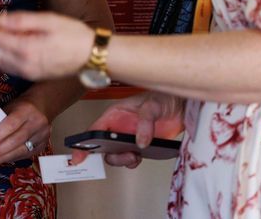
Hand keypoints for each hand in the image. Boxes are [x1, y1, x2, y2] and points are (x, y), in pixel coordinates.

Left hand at [0, 10, 93, 80]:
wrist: (93, 56)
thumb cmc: (74, 35)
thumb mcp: (48, 20)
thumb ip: (21, 20)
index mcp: (27, 49)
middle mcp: (23, 65)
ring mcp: (27, 73)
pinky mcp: (32, 75)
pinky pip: (8, 65)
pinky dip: (1, 52)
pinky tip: (6, 40)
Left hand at [0, 99, 50, 166]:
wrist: (43, 106)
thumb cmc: (22, 106)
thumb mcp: (11, 107)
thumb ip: (1, 120)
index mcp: (27, 110)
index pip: (11, 124)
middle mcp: (38, 123)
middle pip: (17, 140)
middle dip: (0, 151)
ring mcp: (42, 135)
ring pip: (22, 150)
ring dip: (5, 158)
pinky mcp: (43, 145)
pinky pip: (26, 155)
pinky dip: (13, 158)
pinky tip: (2, 160)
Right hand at [70, 91, 184, 168]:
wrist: (181, 107)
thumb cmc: (163, 98)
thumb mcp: (152, 105)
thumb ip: (145, 121)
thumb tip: (140, 141)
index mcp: (115, 114)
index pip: (94, 129)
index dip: (84, 142)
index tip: (78, 155)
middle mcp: (119, 127)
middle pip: (104, 147)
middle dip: (111, 155)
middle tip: (125, 155)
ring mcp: (128, 137)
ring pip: (116, 155)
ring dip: (124, 160)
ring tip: (135, 156)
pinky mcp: (140, 146)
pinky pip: (131, 159)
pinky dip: (134, 162)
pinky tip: (141, 156)